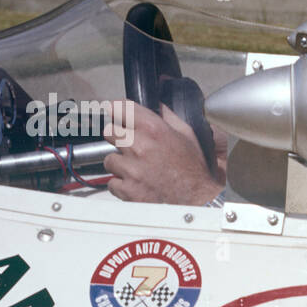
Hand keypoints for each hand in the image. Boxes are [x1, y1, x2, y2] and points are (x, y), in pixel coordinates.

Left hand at [103, 104, 222, 204]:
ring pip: (109, 160)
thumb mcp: (188, 135)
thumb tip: (156, 105)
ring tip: (138, 170)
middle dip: (118, 137)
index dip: (118, 111)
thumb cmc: (195, 170)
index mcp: (154, 130)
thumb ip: (168, 117)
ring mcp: (131, 170)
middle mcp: (139, 147)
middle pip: (109, 132)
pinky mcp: (127, 189)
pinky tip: (138, 185)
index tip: (118, 114)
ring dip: (120, 164)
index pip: (119, 107)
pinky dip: (122, 185)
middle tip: (131, 146)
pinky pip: (112, 183)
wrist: (197, 201)